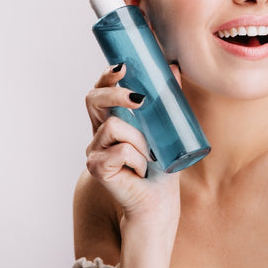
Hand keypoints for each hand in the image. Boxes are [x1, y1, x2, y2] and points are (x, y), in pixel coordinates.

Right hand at [84, 64, 181, 225]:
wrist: (160, 200)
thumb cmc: (162, 166)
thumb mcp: (166, 128)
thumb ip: (166, 100)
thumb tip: (173, 67)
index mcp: (112, 120)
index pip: (101, 90)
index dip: (106, 76)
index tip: (123, 67)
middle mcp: (98, 133)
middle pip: (93, 99)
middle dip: (116, 94)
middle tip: (140, 99)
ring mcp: (94, 150)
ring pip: (113, 127)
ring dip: (139, 140)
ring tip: (150, 157)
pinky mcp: (97, 167)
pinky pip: (120, 150)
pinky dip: (138, 159)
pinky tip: (141, 170)